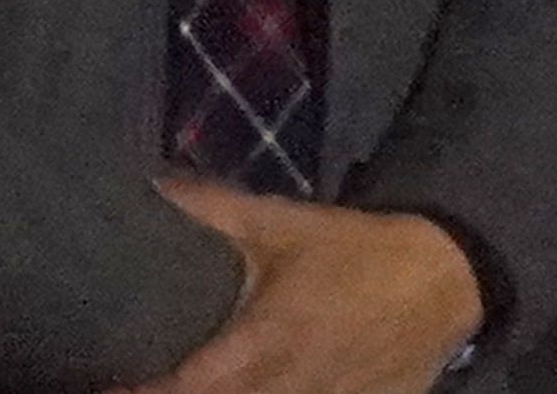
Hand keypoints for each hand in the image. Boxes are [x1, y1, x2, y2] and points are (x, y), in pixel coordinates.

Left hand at [119, 179, 483, 393]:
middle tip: (139, 388)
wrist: (445, 278)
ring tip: (185, 391)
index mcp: (267, 340)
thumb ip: (214, 208)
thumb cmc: (353, 249)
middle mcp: (293, 385)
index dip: (151, 392)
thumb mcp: (281, 222)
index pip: (194, 386)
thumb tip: (154, 184)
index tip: (111, 386)